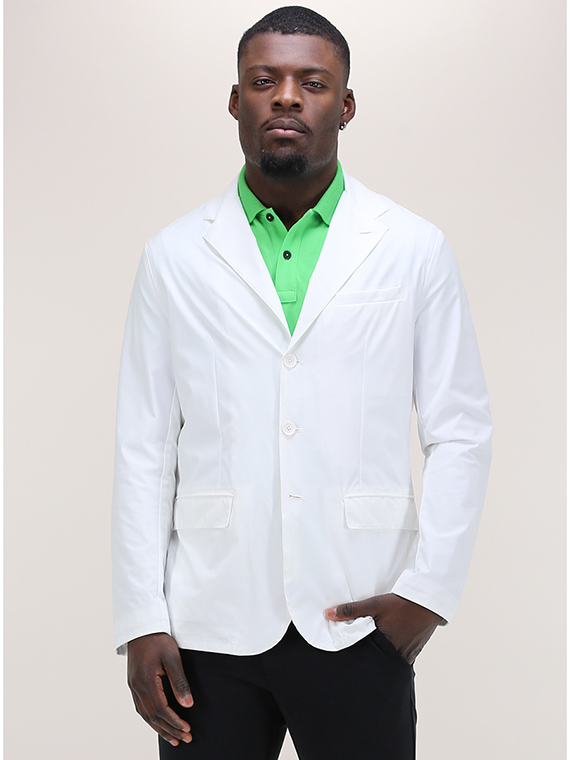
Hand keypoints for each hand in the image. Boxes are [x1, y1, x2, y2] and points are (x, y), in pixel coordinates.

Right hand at [127, 632, 193, 746]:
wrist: (141, 627)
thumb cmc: (158, 639)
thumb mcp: (172, 657)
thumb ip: (180, 681)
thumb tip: (187, 704)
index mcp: (146, 681)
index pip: (161, 710)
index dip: (175, 722)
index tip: (187, 730)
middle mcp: (137, 686)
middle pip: (153, 717)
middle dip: (170, 730)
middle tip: (184, 739)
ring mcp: (133, 686)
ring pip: (145, 715)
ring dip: (160, 728)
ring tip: (173, 738)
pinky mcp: (133, 683)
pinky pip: (140, 707)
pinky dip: (150, 719)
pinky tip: (158, 723)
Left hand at [325, 593, 444, 663]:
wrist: (429, 600)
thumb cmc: (402, 603)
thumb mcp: (375, 604)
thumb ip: (351, 610)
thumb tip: (328, 615)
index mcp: (387, 647)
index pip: (367, 659)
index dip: (357, 659)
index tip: (347, 659)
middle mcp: (399, 656)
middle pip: (378, 662)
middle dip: (369, 660)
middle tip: (357, 658)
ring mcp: (409, 655)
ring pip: (389, 660)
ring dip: (381, 655)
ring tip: (371, 651)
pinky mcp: (414, 650)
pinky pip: (399, 656)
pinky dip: (392, 652)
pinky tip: (387, 644)